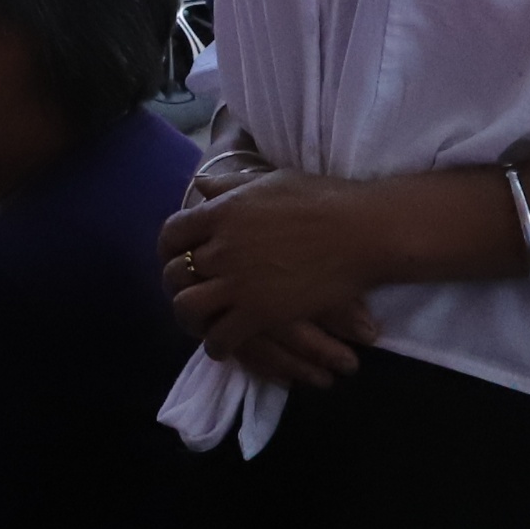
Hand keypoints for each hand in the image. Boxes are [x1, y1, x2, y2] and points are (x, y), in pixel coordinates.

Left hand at [160, 167, 384, 385]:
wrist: (361, 231)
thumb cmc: (322, 199)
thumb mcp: (270, 182)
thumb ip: (230, 186)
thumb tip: (198, 186)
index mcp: (222, 212)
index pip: (172, 233)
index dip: (168, 249)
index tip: (175, 257)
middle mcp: (221, 247)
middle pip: (175, 273)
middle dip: (177, 286)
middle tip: (188, 293)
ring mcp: (237, 282)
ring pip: (188, 308)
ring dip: (190, 318)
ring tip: (201, 324)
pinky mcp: (258, 313)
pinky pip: (221, 337)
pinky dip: (217, 345)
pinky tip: (224, 345)